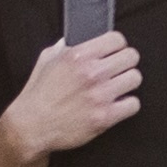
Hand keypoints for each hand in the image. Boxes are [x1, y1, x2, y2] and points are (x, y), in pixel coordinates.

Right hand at [0, 26, 147, 157]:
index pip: (117, 39)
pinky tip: (117, 105)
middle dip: (126, 62)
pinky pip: (133, 104)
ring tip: (118, 87)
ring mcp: (100, 96)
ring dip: (127, 83)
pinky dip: (128, 105)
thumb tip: (75, 39)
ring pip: (135, 78)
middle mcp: (91, 73)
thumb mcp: (46, 61)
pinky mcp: (105, 117)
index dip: (117, 46)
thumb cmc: (37, 95)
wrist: (31, 127)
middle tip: (118, 70)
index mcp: (78, 56)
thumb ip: (64, 47)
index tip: (114, 53)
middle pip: (131, 57)